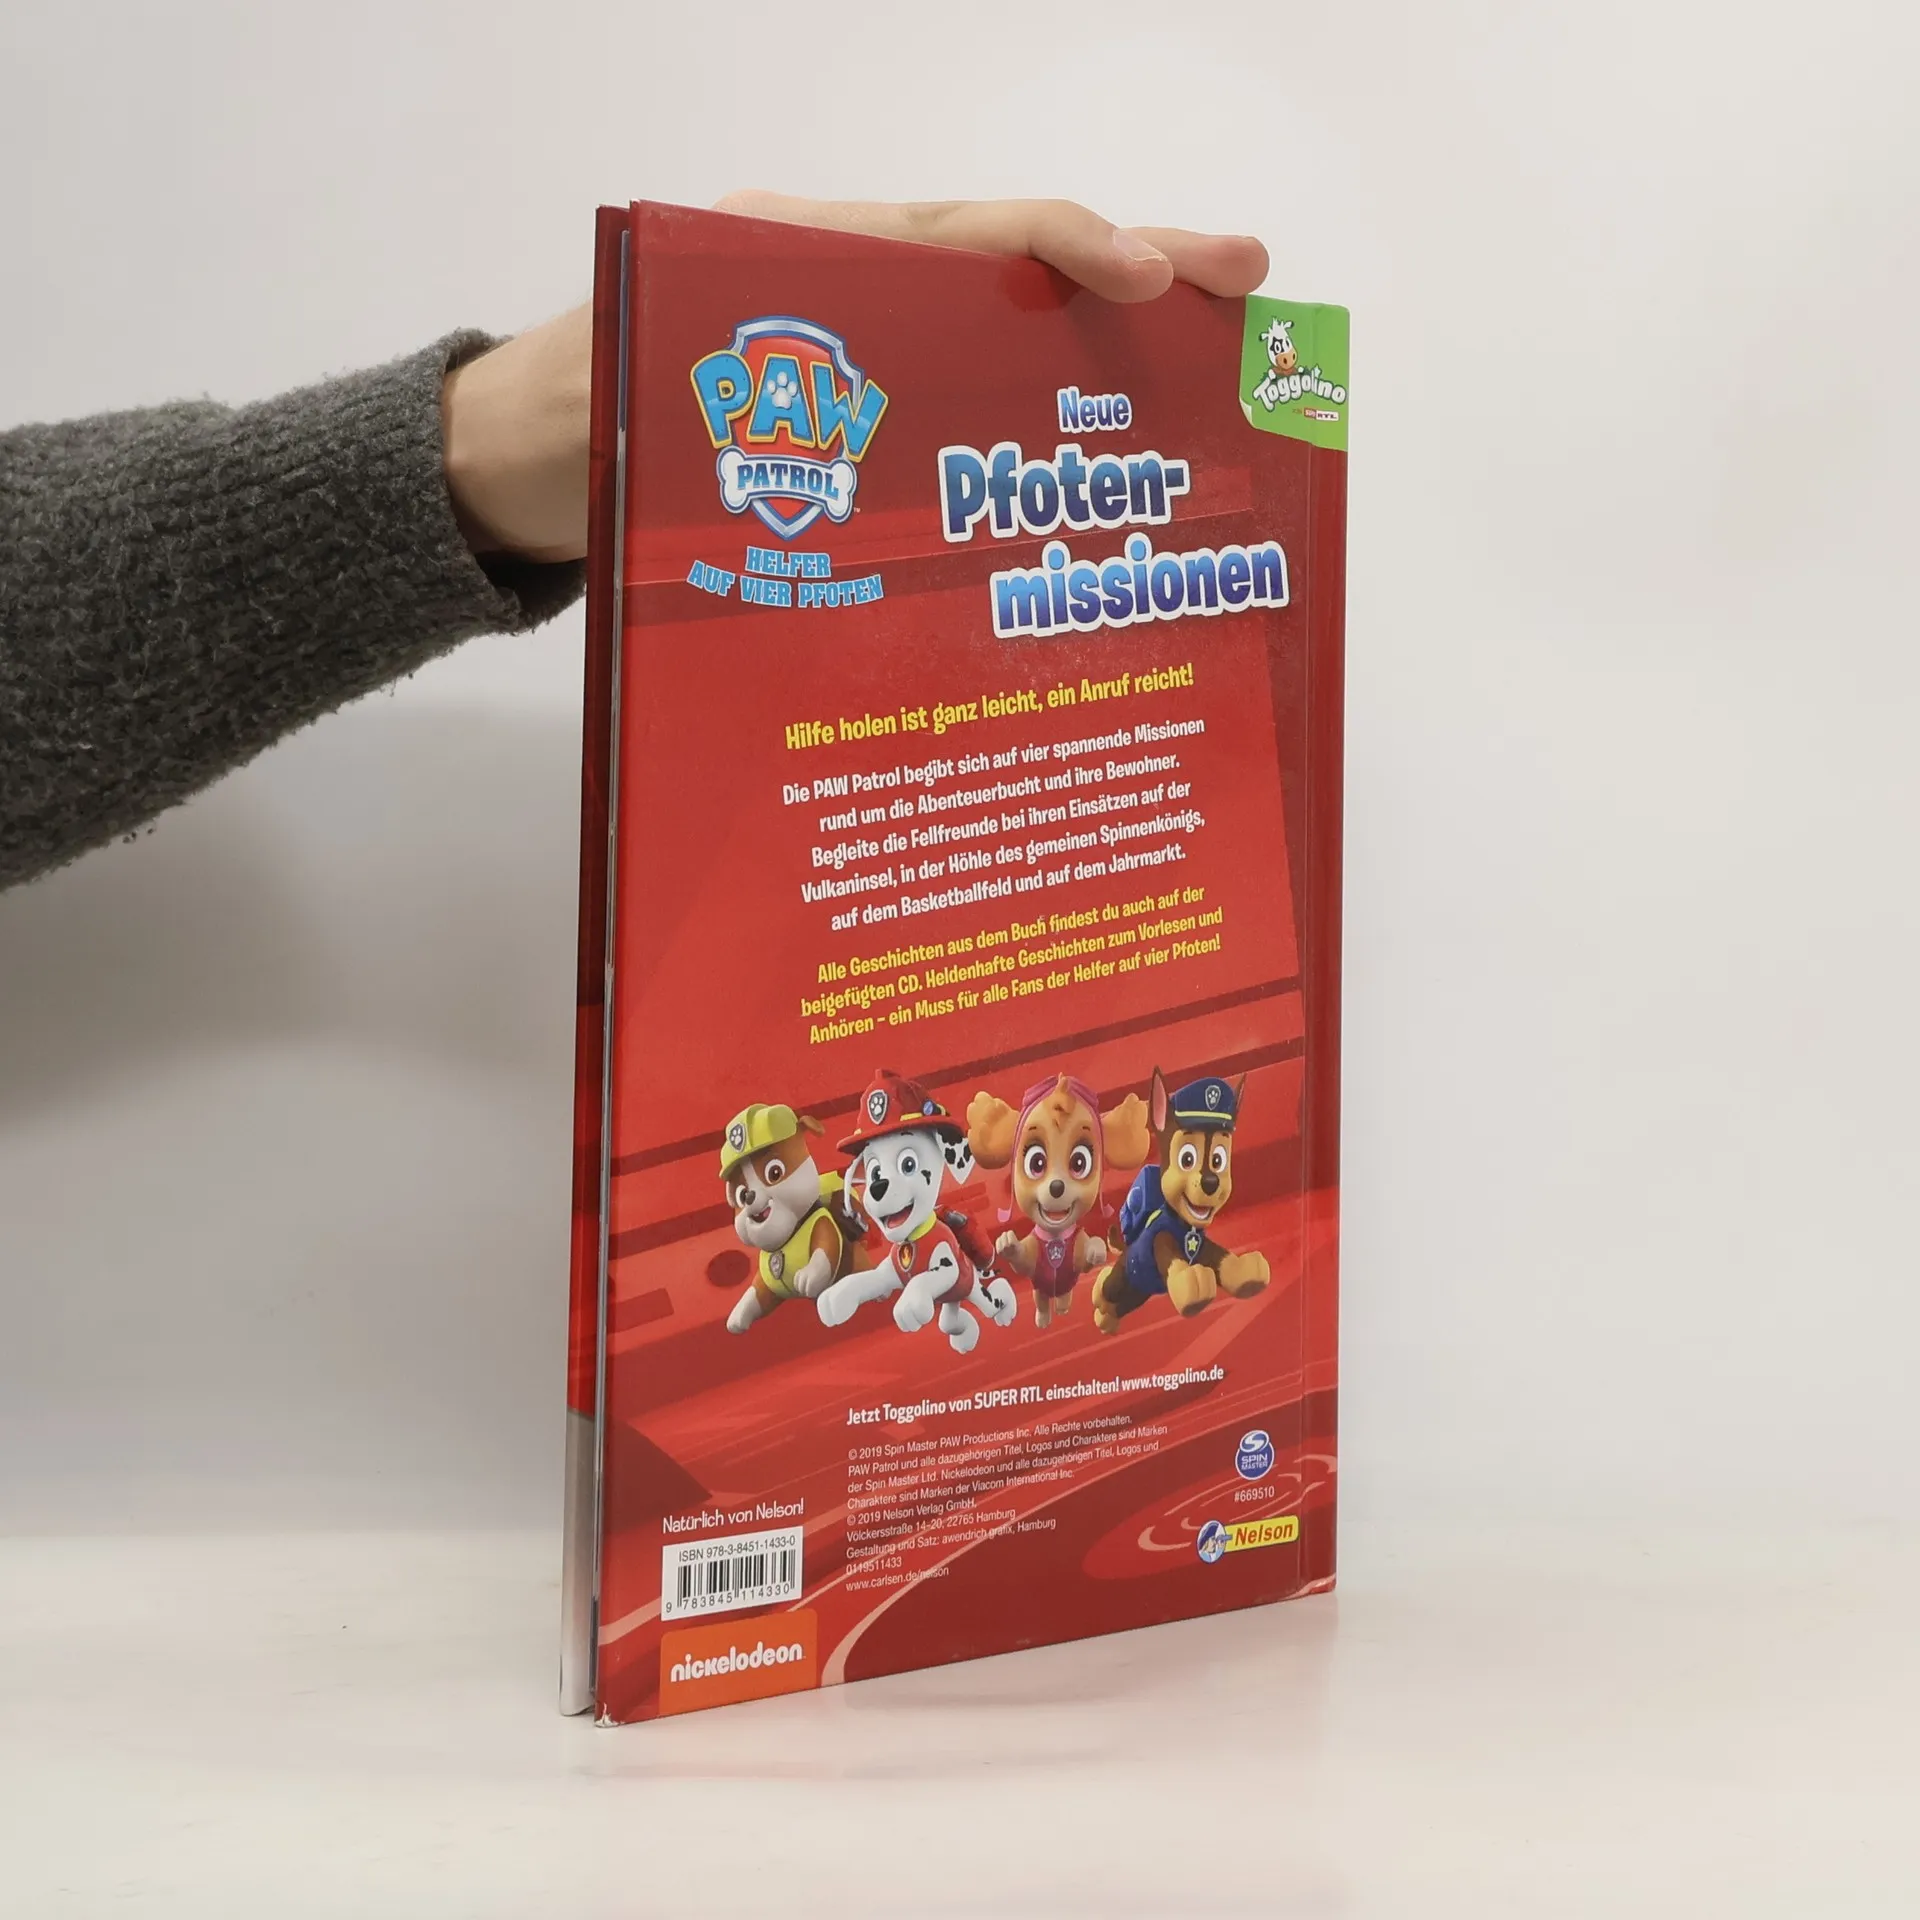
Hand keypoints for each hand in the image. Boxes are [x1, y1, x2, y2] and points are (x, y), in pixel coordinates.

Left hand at [442, 196, 1267, 563]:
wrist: (511, 469)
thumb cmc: (563, 440)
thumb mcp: (627, 420)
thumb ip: (707, 417)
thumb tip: (802, 435)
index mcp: (789, 261)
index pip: (947, 234)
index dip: (1052, 248)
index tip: (1142, 276)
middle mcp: (836, 282)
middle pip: (1000, 261)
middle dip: (1125, 265)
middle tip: (1242, 279)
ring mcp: (852, 343)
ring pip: (996, 321)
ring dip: (1101, 335)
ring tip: (1207, 351)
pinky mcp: (855, 403)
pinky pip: (961, 382)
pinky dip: (1039, 393)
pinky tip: (1105, 433)